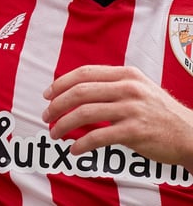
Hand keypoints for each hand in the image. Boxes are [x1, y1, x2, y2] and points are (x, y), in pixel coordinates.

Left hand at [43, 64, 192, 166]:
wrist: (191, 135)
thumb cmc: (159, 113)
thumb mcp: (139, 88)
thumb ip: (111, 85)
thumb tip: (74, 90)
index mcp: (126, 75)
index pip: (84, 73)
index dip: (60, 83)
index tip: (47, 95)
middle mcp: (128, 88)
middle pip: (79, 92)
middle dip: (56, 105)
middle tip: (46, 116)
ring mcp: (132, 109)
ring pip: (84, 114)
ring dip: (63, 125)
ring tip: (54, 133)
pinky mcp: (135, 131)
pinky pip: (98, 137)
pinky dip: (81, 144)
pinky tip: (74, 150)